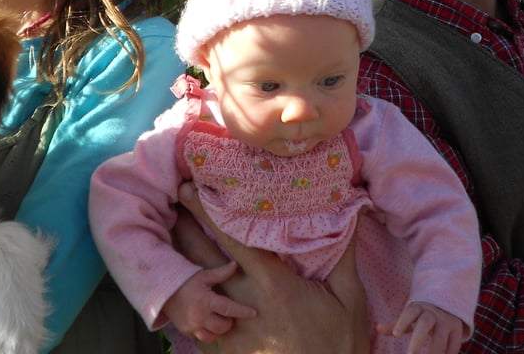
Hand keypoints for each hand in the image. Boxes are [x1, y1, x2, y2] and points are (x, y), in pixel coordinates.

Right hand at [162, 263, 256, 342]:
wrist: (164, 291)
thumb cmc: (185, 281)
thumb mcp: (203, 275)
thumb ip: (220, 273)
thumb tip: (235, 265)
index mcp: (206, 300)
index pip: (229, 309)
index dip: (242, 311)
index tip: (254, 313)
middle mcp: (200, 316)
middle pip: (222, 326)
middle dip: (229, 322)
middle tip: (228, 314)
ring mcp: (193, 325)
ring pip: (212, 336)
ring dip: (218, 330)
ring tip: (218, 320)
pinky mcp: (186, 330)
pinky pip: (201, 336)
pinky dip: (207, 332)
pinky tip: (207, 324)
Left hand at [173, 181, 368, 353]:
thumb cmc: (340, 346)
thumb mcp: (351, 299)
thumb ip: (345, 254)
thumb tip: (353, 211)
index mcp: (273, 284)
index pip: (232, 237)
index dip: (206, 209)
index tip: (188, 186)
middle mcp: (245, 304)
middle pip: (202, 257)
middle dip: (184, 227)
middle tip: (170, 202)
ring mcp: (230, 330)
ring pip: (193, 287)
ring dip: (181, 261)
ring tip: (171, 237)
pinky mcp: (223, 352)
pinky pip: (194, 320)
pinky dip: (186, 298)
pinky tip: (182, 283)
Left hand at [377, 302, 463, 353]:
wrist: (446, 305)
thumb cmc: (421, 316)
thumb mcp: (409, 318)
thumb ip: (394, 325)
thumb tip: (377, 327)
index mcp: (418, 308)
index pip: (410, 311)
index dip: (403, 321)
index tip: (396, 334)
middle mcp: (433, 312)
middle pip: (425, 323)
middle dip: (418, 339)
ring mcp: (446, 320)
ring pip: (441, 335)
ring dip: (435, 350)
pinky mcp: (457, 328)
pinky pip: (454, 342)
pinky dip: (448, 353)